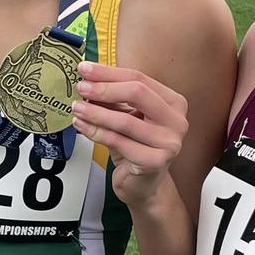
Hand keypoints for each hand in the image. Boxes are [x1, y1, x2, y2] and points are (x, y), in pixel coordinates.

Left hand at [72, 62, 187, 207]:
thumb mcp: (127, 116)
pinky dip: (96, 133)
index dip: (109, 73)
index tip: (85, 69)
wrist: (143, 185)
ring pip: (125, 120)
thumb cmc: (136, 147)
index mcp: (173, 103)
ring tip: (77, 108)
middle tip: (81, 87)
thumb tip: (88, 79)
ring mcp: (169, 143)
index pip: (139, 79)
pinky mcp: (155, 162)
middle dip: (104, 88)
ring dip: (96, 112)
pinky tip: (82, 126)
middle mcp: (177, 121)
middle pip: (137, 93)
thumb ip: (113, 98)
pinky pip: (119, 142)